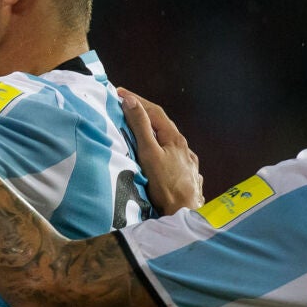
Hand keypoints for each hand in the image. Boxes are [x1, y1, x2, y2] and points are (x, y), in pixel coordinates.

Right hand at [117, 88, 201, 213]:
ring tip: (140, 131)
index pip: (154, 111)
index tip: (119, 92)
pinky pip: (173, 156)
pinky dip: (161, 149)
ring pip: (169, 141)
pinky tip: (159, 155)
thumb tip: (130, 101)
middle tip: (126, 107)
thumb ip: (140, 127)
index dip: (137, 100)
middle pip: (162, 125)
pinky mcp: (188, 175)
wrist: (185, 213)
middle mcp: (184, 147)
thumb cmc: (166, 185)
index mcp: (175, 138)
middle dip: (144, 114)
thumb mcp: (149, 153)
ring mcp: (188, 162)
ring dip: (154, 132)